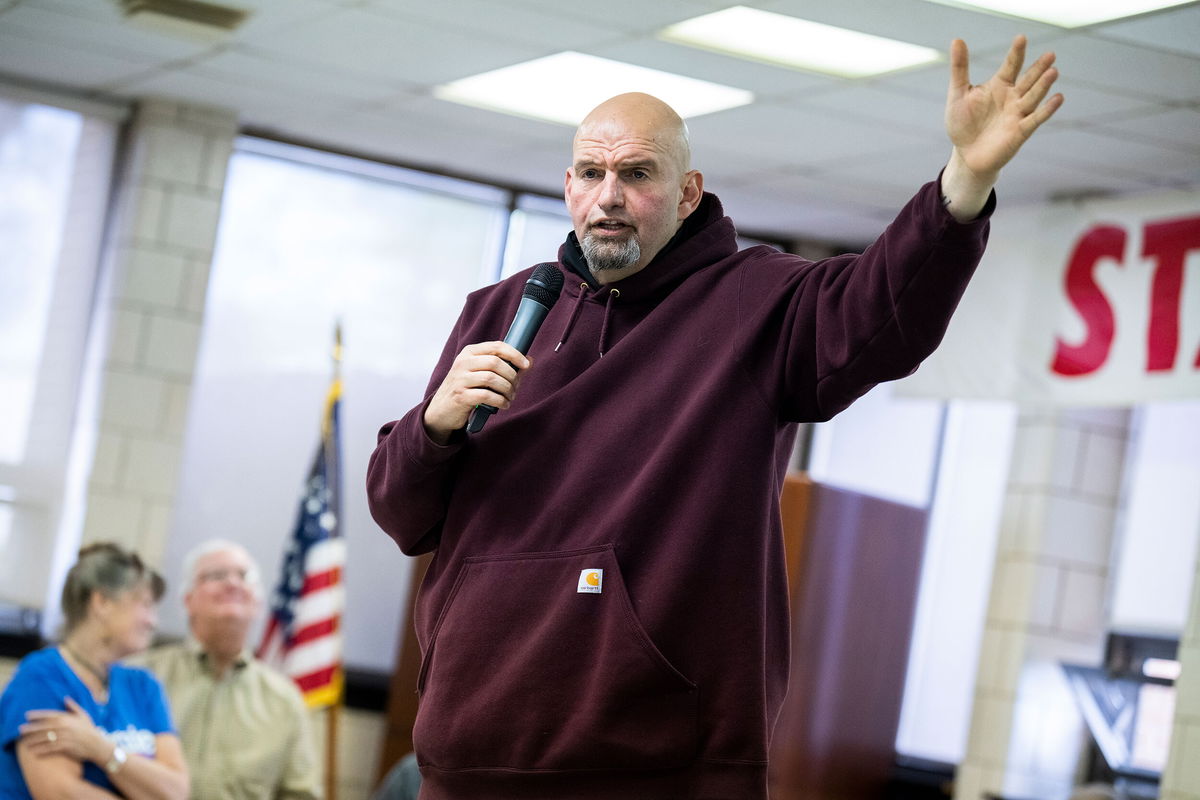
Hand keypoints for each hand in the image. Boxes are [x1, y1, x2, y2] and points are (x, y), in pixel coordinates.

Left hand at [19, 697, 110, 764]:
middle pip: (44, 727)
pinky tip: (34, 752)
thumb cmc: (90, 730)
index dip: (37, 715)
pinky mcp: (66, 748)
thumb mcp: (84, 716)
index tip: (27, 716)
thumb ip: (73, 707)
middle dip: (31, 728)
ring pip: (45, 738)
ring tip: (24, 743)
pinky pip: (50, 749)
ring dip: (33, 741)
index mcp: (68, 718)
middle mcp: (65, 727)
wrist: (98, 746)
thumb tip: (65, 698)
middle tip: (20, 730)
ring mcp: (66, 737)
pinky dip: (41, 751)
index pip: (50, 715)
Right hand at [424, 342, 530, 442]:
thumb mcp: (481, 373)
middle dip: (511, 376)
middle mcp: (463, 362)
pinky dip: (500, 401)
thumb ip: (504, 367)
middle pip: (495, 363)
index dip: (515, 354)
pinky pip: (486, 396)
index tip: (526, 364)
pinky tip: (504, 404)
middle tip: (515, 387)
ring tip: (510, 396)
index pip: (496, 346)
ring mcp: (460, 379)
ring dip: (507, 389)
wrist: (442, 409)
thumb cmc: (466, 388)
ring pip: (492, 379)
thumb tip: (529, 361)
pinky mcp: (460, 396)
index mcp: (469, 352)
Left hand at [945, 35, 1061, 182]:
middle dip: (1038, 68)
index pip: (1011, 65)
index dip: (1016, 53)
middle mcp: (1013, 97)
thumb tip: (957, 39)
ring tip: (1053, 71)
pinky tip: (1058, 98)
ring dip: (1043, 85)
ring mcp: (1018, 114)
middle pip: (1028, 79)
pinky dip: (1047, 110)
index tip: (1021, 38)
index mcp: (999, 86)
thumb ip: (960, 68)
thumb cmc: (962, 124)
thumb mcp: (957, 93)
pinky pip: (1035, 119)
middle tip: (1050, 54)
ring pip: (1034, 97)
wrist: (966, 155)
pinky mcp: (1020, 132)